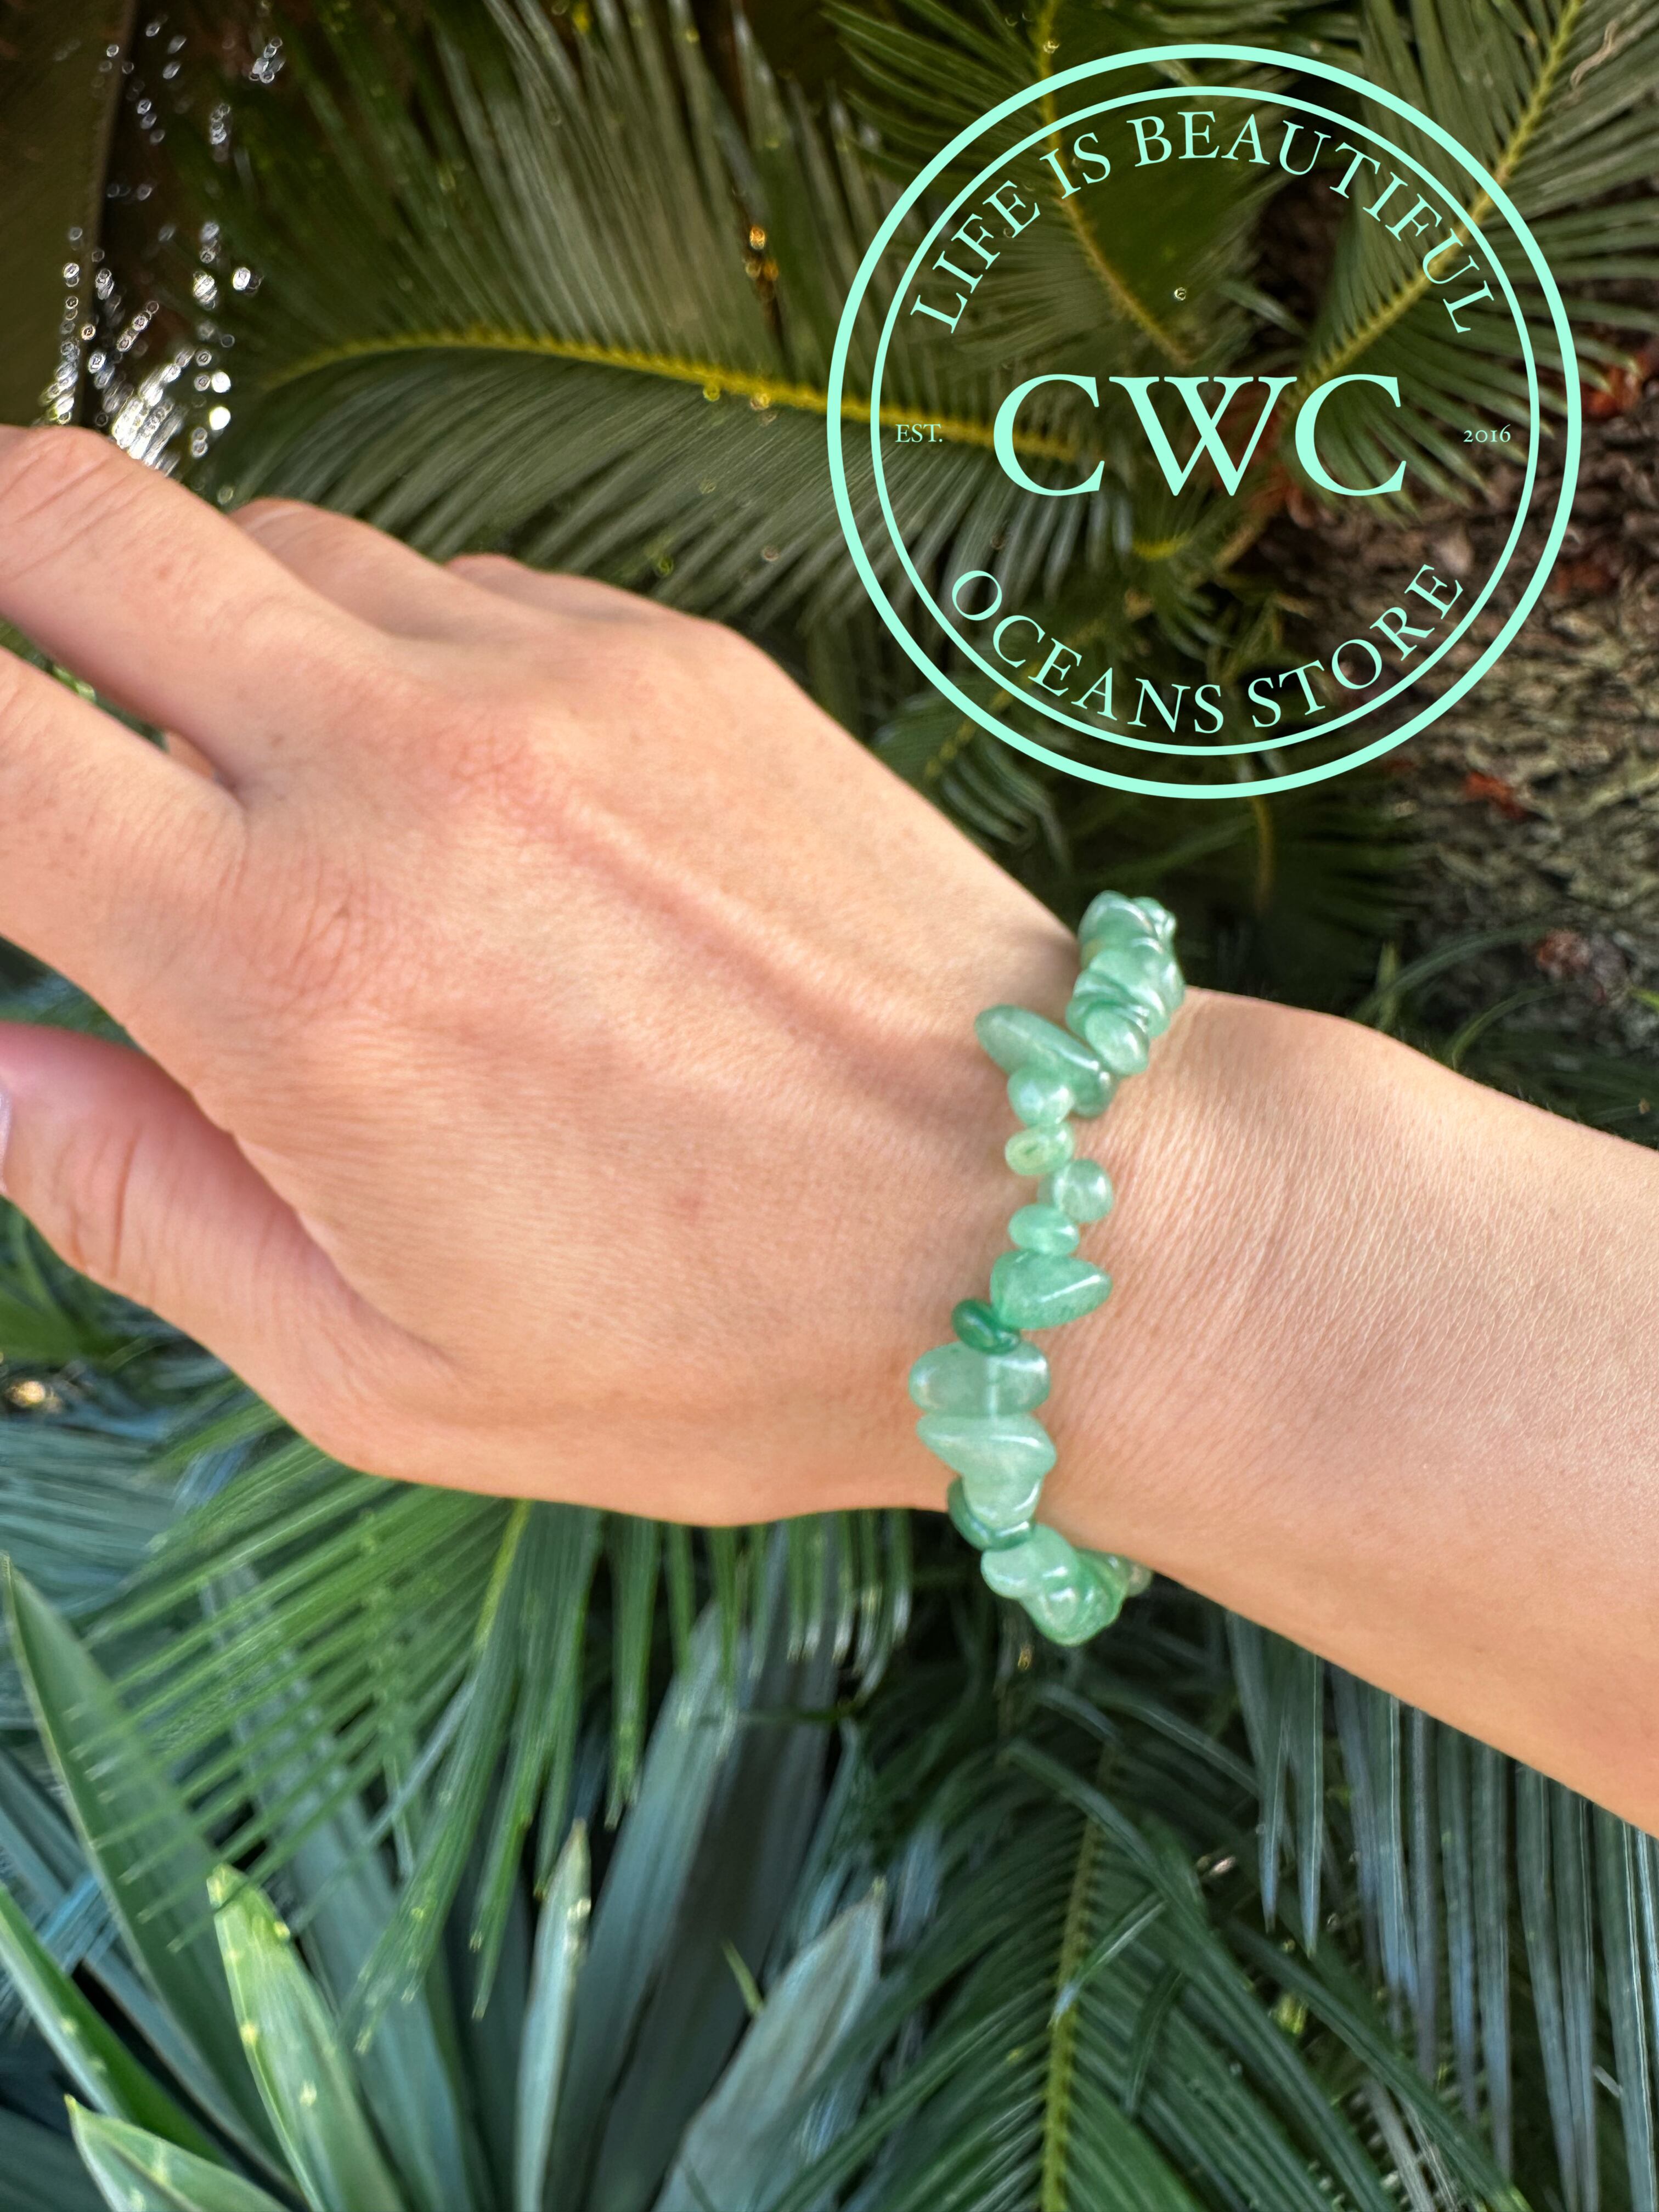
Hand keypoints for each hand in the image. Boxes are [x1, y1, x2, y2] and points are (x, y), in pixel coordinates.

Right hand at [0, 424, 1132, 1519]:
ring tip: (269, 804)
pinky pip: (446, 584)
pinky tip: (454, 800)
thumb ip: (139, 1205)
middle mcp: (408, 765)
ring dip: (200, 639)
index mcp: (300, 969)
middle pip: (68, 514)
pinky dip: (383, 658)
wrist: (1057, 1220)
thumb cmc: (734, 1341)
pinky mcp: (673, 652)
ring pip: (265, 542)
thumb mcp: (390, 1369)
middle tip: (18, 713)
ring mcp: (556, 677)